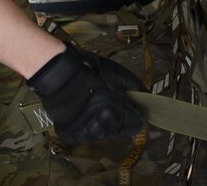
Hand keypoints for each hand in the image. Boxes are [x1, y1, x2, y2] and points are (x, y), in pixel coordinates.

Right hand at [27, 43, 143, 143]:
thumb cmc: (91, 71)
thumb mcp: (119, 73)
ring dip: (102, 124)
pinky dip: (86, 128)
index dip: (136, 118)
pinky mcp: (71, 135)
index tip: (133, 112)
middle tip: (108, 104)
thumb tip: (147, 98)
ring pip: (102, 134)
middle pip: (118, 130)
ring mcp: (85, 132)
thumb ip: (136, 88)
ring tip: (93, 108)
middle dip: (118, 119)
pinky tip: (82, 115)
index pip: (135, 126)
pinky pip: (85, 136)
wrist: (58, 74)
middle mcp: (101, 125)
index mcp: (115, 111)